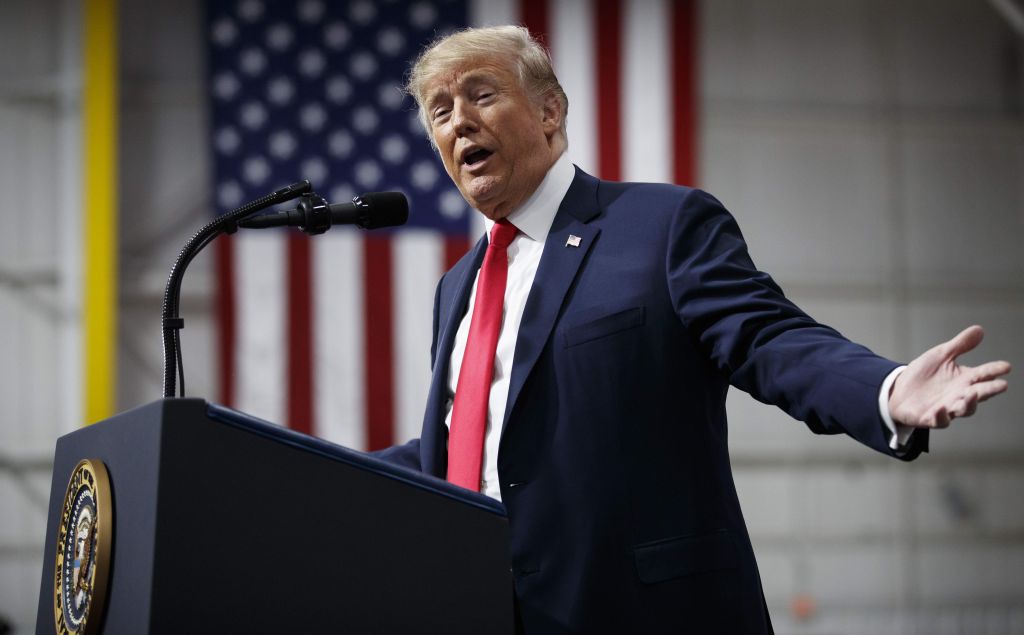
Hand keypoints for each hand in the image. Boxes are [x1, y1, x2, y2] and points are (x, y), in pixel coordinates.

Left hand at [888, 325, 1010, 427]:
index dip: (994, 370)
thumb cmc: (924, 374)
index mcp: (964, 379)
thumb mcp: (941, 356)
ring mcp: (947, 408)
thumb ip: (960, 345)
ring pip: (964, 409)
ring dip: (969, 404)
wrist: (898, 391)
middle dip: (990, 390)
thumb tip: (980, 329)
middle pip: (979, 394)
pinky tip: (940, 409)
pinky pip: (939, 420)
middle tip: (1002, 385)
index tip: (1006, 366)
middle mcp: (959, 395)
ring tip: (973, 395)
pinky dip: (941, 416)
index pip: (983, 375)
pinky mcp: (931, 418)